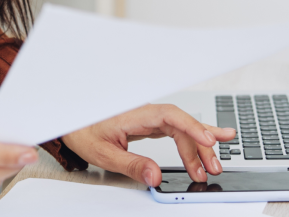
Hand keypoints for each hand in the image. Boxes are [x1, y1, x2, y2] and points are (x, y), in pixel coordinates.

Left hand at [60, 104, 233, 187]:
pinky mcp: (150, 125)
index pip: (171, 117)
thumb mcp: (104, 154)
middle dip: (200, 146)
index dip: (192, 127)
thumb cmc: (84, 131)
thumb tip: (156, 176)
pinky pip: (176, 130)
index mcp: (136, 114)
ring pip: (182, 129)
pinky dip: (193, 138)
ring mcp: (149, 118)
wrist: (72, 122)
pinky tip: (208, 141)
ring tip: (216, 163)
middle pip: (182, 126)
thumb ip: (132, 165)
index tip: (209, 141)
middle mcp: (146, 113)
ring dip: (200, 146)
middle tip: (212, 168)